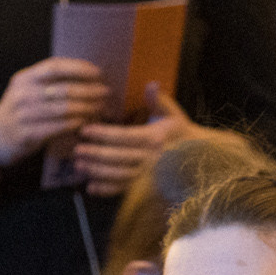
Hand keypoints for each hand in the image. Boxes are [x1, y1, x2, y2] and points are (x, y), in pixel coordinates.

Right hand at [0, 57, 106, 165]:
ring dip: (87, 108)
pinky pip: (59, 127)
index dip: (78, 68)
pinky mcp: (28, 134)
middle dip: (89, 90)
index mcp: (24, 78)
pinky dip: (76, 123)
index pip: (54, 67)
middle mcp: (23, 94)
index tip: (98, 73)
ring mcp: (24, 115)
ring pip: (64, 109)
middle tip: (106, 93)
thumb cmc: (20, 111)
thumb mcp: (27, 90)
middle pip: (63, 89)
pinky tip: (87, 122)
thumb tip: (86, 74)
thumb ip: (49, 82)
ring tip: (101, 107)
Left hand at [72, 82, 199, 196]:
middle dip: (95, 154)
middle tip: (76, 150)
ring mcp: (148, 175)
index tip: (85, 131)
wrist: (199, 160)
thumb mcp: (172, 114)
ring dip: (97, 172)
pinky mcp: (146, 188)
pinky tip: (91, 188)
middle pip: (118, 157)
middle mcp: (150, 158)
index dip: (103, 134)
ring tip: (79, 166)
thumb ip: (158, 100)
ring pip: (119, 175)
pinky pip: (125, 190)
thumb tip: (151, 84)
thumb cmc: (181, 133)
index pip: (124, 136)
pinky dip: (107, 191)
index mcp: (154, 138)